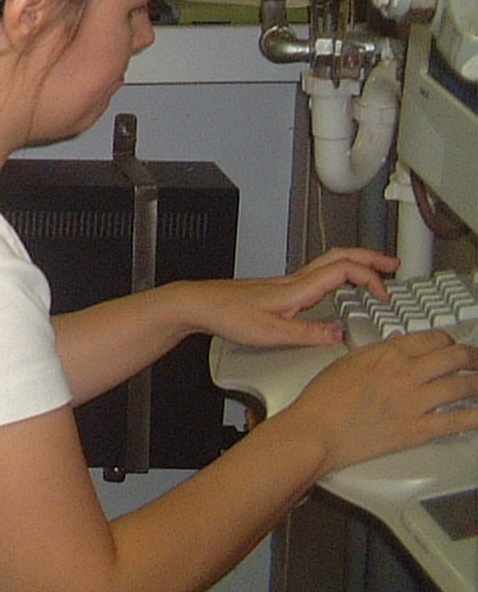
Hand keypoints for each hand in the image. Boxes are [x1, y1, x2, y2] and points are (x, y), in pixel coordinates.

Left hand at [181, 248, 400, 349]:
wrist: (198, 304)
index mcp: (297, 288)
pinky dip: (339, 274)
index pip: (343, 270)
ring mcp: (286, 283)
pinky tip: (340, 287)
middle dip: (370, 257)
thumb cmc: (227, 315)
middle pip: (339, 257)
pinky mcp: (279, 289)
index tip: (385, 295)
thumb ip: (309, 334)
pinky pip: (318, 274)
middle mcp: (293, 281)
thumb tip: (340, 334)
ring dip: (356, 264)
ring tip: (375, 272)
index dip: (370, 277)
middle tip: (393, 264)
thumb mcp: (272, 333)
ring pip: (328, 262)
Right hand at [282, 329, 477, 474]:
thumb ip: (377, 351)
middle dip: (473, 357)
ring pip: (462, 387)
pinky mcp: (418, 430)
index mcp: (386, 354)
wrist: (317, 431)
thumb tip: (398, 345)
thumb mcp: (347, 362)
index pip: (432, 339)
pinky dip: (476, 416)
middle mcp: (405, 374)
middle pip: (454, 358)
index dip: (448, 340)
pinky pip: (457, 421)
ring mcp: (415, 403)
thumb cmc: (323, 399)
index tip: (452, 345)